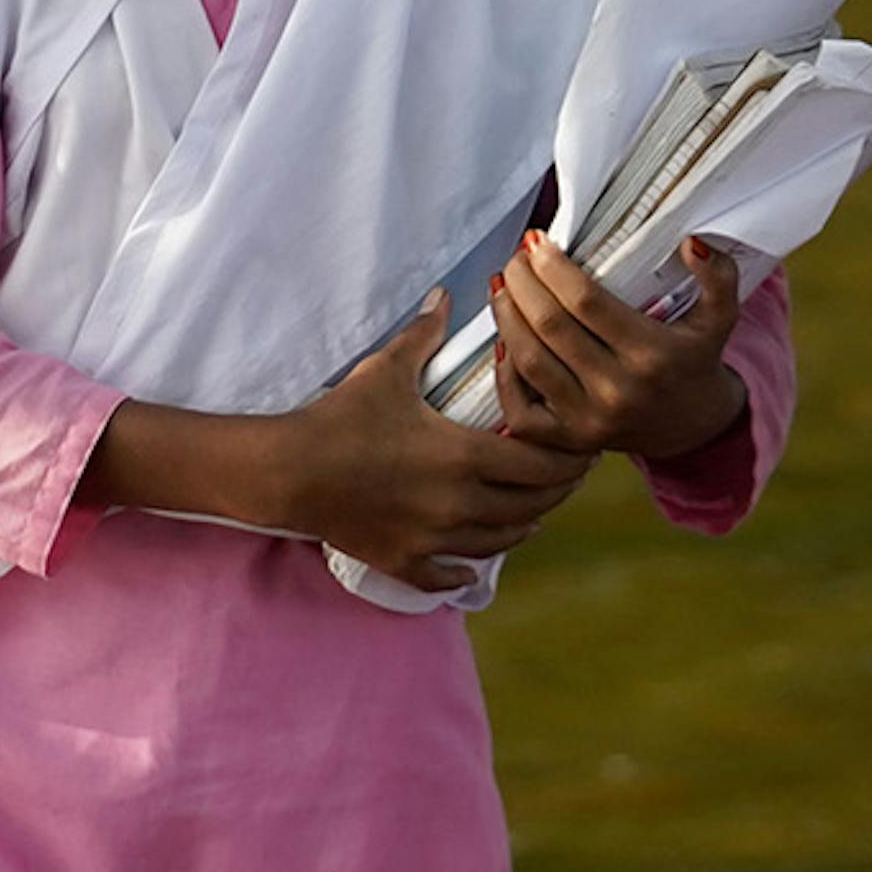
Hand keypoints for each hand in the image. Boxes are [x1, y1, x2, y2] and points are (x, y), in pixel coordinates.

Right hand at [233, 297, 590, 588]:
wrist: (287, 471)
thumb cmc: (339, 417)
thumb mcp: (386, 370)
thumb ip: (424, 334)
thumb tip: (445, 295)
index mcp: (464, 457)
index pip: (541, 464)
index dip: (569, 459)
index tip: (583, 448)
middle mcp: (459, 505)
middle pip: (531, 506)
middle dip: (557, 492)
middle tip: (569, 477)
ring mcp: (433, 539)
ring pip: (499, 542)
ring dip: (523, 526)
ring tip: (534, 513)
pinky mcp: (404, 561)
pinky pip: (450, 576)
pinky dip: (466, 569)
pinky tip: (473, 563)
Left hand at [485, 231, 754, 466]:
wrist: (694, 427)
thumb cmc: (695, 360)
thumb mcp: (720, 317)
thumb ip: (717, 276)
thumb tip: (690, 243)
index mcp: (652, 354)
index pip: (585, 301)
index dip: (552, 267)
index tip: (537, 242)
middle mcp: (617, 390)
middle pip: (549, 327)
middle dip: (522, 284)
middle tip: (516, 259)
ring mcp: (590, 420)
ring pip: (528, 362)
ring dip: (506, 318)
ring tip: (503, 287)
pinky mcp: (570, 441)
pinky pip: (520, 410)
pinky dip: (504, 374)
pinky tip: (504, 340)